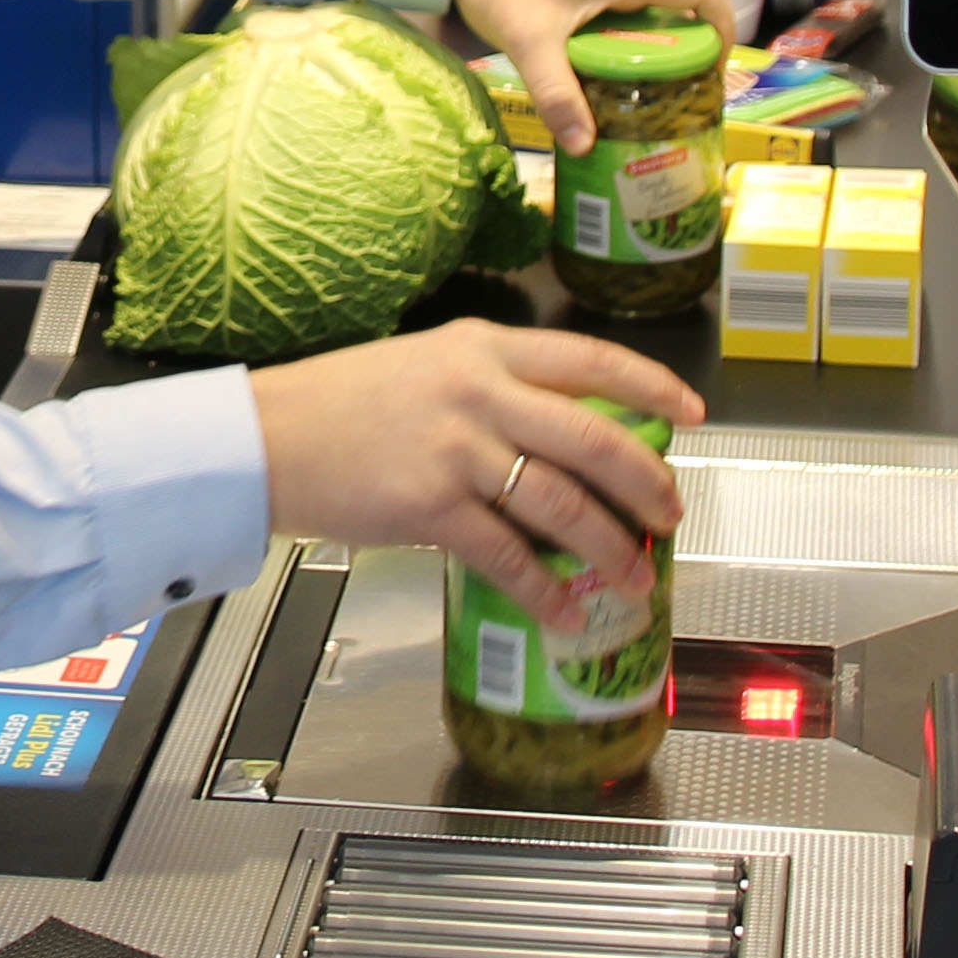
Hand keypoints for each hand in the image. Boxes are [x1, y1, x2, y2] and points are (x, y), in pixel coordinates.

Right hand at [247, 317, 702, 616]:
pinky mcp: (431, 506)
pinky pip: (508, 555)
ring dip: (609, 546)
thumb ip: (492, 385)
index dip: (653, 385)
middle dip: (646, 483)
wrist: (265, 438)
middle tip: (670, 514)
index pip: (591, 359)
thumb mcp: (426, 365)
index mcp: (483, 348)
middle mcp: (479, 391)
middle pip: (595, 437)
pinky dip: (546, 589)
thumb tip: (562, 433)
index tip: (691, 411)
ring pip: (563, 502)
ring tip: (634, 575)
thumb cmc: (338, 405)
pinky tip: (565, 609)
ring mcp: (457, 449)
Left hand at [448, 0, 735, 153]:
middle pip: (682, 5)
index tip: (717, 65)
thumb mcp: (531, 42)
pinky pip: (623, 11)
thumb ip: (558, 94)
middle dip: (690, 48)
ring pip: (650, 10)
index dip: (725, 24)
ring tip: (646, 93)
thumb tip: (584, 146)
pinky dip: (627, 40)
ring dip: (656, 46)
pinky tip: (605, 73)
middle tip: (680, 94)